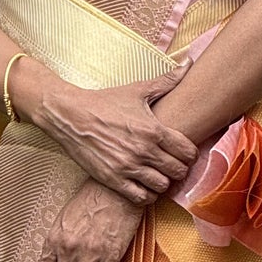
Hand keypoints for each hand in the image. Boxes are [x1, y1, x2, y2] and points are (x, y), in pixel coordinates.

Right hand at [30, 69, 197, 204]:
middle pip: (178, 172)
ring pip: (162, 187)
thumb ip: (167, 81)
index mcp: (154, 130)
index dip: (190, 154)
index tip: (184, 153)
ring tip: (157, 175)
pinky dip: (146, 194)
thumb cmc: (105, 102)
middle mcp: (144, 151)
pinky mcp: (113, 180)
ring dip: (163, 183)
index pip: (188, 152)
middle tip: (172, 165)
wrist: (70, 115)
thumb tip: (189, 63)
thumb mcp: (137, 90)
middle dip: (179, 169)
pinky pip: (141, 198)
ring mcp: (128, 167)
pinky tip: (142, 185)